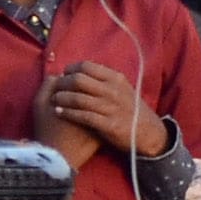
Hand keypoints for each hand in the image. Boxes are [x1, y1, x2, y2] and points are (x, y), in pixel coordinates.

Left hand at [42, 61, 165, 172]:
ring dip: (62, 98)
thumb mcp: (123, 89)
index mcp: (116, 79)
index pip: (87, 66)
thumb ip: (104, 82)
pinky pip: (83, 116)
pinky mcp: (108, 124)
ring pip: (78, 98)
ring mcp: (111, 107)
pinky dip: (68, 113)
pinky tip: (59, 112)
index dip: (71, 69)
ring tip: (53, 100)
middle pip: (79, 80)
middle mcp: (113, 90)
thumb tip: (81, 74)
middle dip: (63, 83)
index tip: (64, 75)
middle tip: (55, 88)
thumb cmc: (131, 110)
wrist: (148, 133)